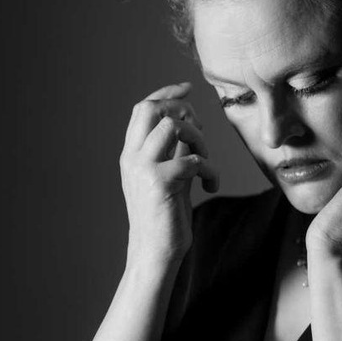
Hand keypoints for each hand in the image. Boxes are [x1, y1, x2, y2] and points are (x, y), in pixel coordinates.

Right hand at [119, 82, 218, 263]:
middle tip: (200, 126)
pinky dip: (210, 170)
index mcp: (131, 154)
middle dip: (181, 108)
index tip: (187, 88)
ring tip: (205, 162)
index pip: (142, 109)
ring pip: (174, 127)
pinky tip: (210, 187)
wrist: (155, 252)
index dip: (165, 93)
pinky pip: (194, 159)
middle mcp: (132, 157)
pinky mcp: (160, 183)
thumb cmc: (166, 216)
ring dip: (199, 139)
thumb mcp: (170, 176)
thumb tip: (191, 123)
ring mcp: (143, 169)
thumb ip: (175, 150)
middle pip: (151, 108)